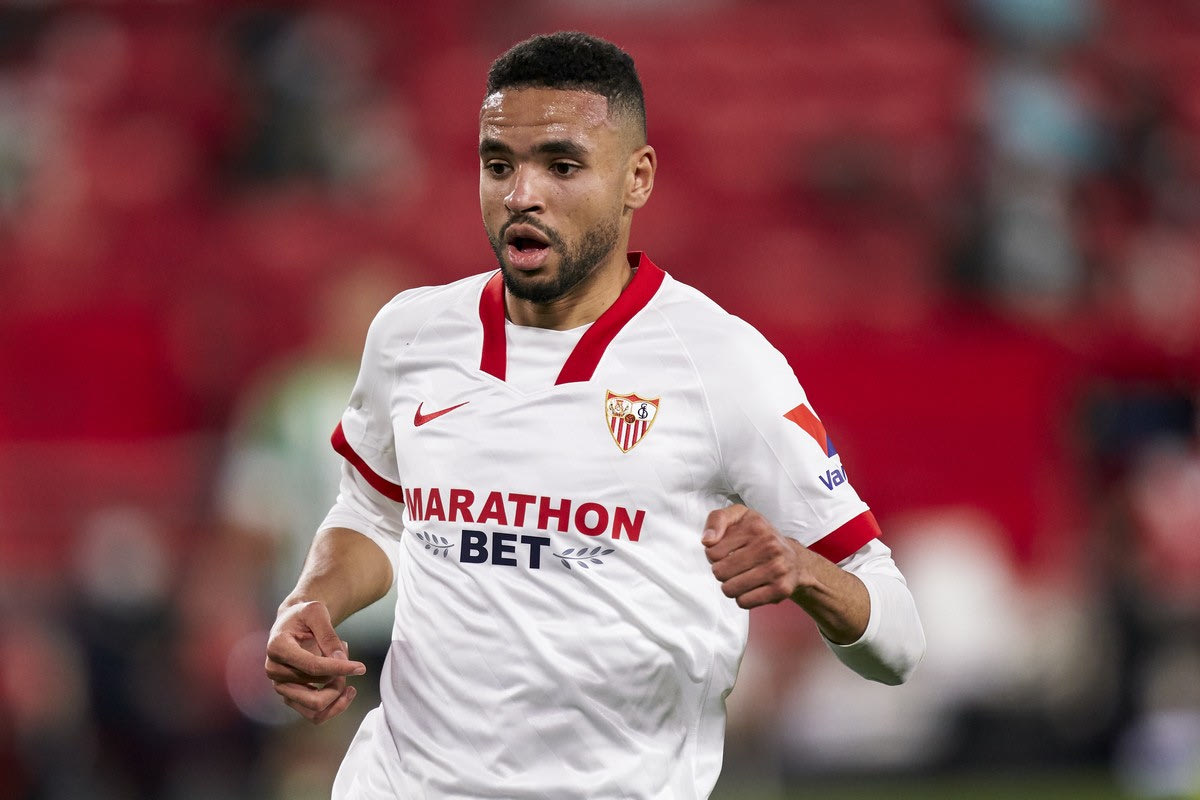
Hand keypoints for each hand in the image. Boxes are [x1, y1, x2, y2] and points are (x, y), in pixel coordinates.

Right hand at [265, 600, 366, 723]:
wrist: (294, 622)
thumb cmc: (305, 615)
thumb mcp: (317, 613)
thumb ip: (328, 636)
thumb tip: (341, 661)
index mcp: (277, 647)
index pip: (312, 666)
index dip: (339, 669)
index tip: (361, 667)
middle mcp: (274, 671)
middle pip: (313, 693)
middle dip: (338, 682)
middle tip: (350, 664)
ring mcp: (280, 686)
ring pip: (315, 708)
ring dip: (337, 694)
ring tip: (347, 672)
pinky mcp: (289, 696)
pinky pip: (314, 714)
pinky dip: (335, 705)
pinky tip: (346, 687)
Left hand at [702, 504, 809, 608]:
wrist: (795, 559)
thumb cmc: (760, 537)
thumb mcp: (739, 516)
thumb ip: (717, 520)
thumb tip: (707, 541)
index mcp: (755, 526)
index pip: (712, 552)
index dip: (714, 555)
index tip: (726, 552)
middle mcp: (769, 545)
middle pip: (720, 572)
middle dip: (722, 572)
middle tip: (734, 567)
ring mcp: (777, 568)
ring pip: (730, 589)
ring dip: (730, 586)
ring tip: (741, 577)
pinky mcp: (781, 589)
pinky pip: (744, 602)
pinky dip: (742, 598)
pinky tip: (751, 588)